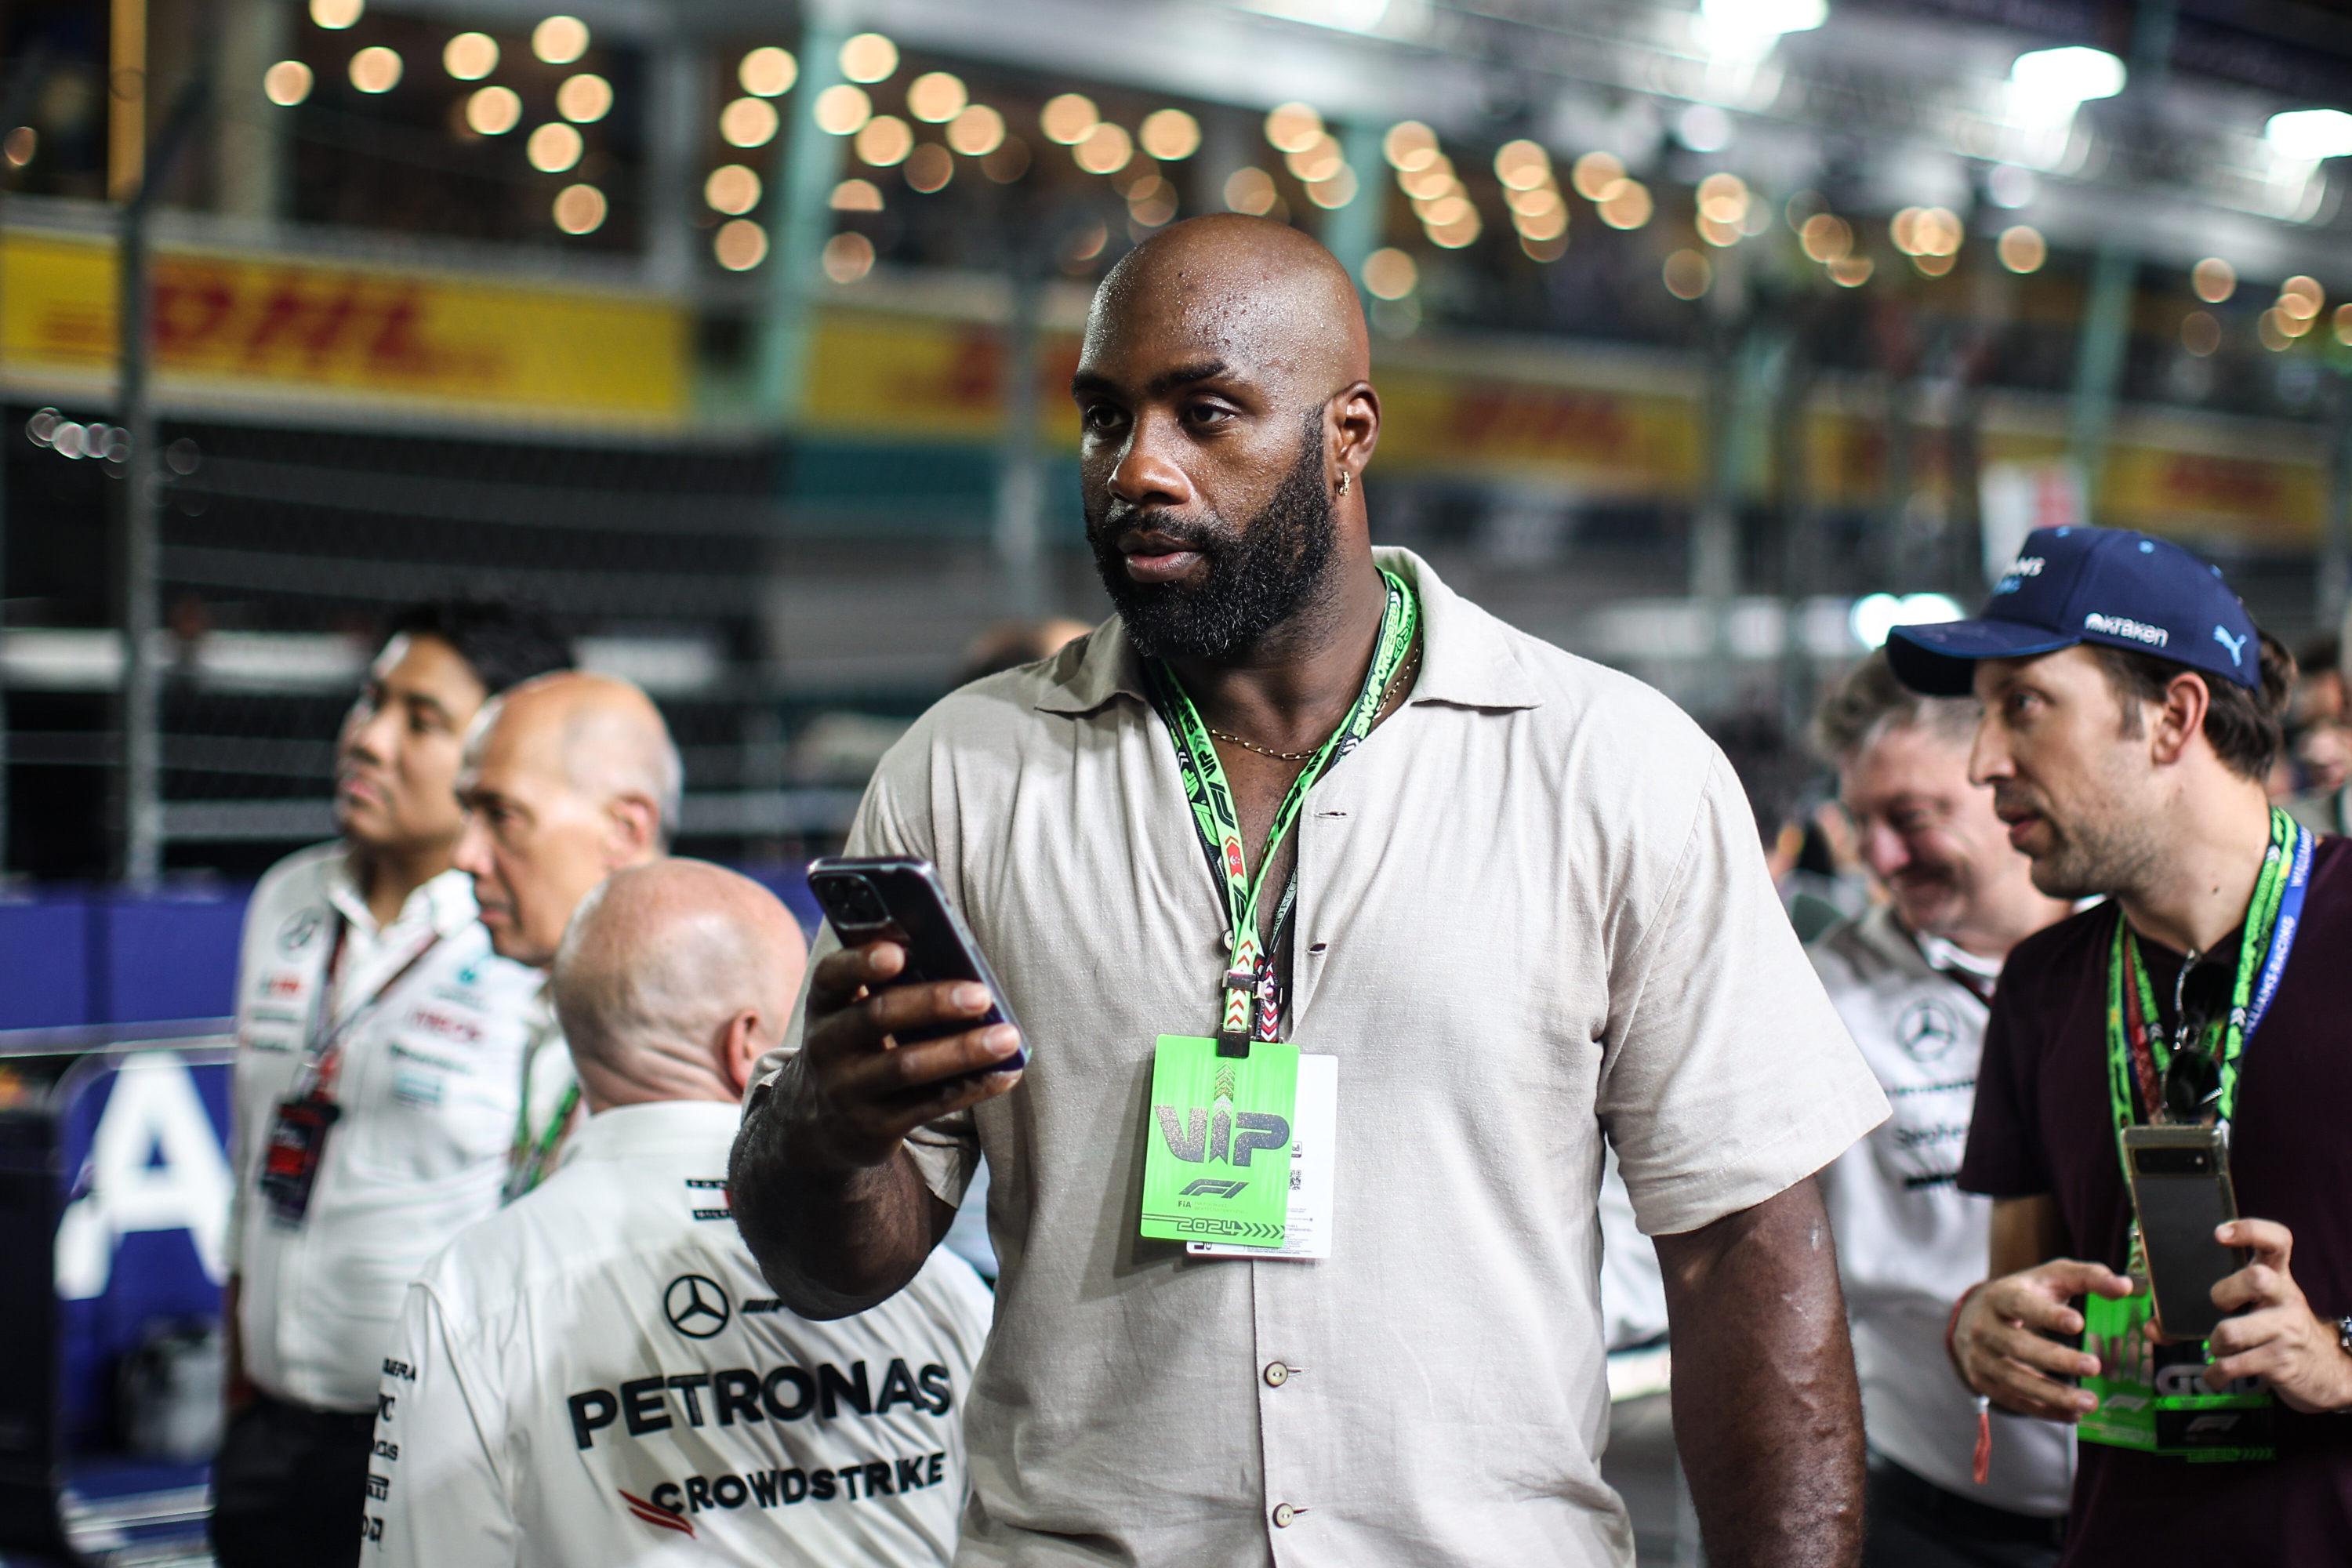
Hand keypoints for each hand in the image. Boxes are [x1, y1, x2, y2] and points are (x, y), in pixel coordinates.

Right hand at [783, 940, 1021, 1172]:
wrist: (823, 1124)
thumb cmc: (858, 1044)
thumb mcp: (853, 1013)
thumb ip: (890, 986)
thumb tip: (961, 961)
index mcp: (825, 1004)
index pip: (833, 974)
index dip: (863, 962)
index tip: (900, 952)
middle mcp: (827, 1046)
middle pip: (878, 1016)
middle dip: (933, 1003)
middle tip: (982, 996)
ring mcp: (848, 1089)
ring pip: (907, 1066)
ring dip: (963, 1050)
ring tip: (1008, 1037)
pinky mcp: (875, 1126)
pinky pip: (929, 1105)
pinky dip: (973, 1087)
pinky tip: (1006, 1073)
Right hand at [1951, 1259, 2134, 1421]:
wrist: (1976, 1318)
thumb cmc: (2025, 1295)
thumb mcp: (2051, 1278)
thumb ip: (2088, 1277)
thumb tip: (2125, 1286)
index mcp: (2001, 1297)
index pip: (2021, 1305)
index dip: (2047, 1315)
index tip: (2078, 1323)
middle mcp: (1986, 1328)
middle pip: (2018, 1346)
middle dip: (2057, 1359)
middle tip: (2094, 1366)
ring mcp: (1982, 1358)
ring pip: (2016, 1380)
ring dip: (2054, 1394)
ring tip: (2089, 1402)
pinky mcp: (1984, 1382)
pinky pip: (2015, 1401)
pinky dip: (2045, 1410)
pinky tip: (2073, 1413)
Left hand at [2204, 1219, 2351, 1412]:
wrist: (2325, 1370)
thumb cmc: (2274, 1328)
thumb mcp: (2256, 1307)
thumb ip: (2206, 1306)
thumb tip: (2152, 1326)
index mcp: (2278, 1275)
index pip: (2277, 1240)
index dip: (2250, 1230)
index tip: (2219, 1233)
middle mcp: (2285, 1297)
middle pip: (2256, 1278)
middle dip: (2224, 1292)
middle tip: (2219, 1306)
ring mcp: (2285, 1330)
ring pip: (2231, 1330)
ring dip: (2214, 1343)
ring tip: (2219, 1348)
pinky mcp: (2280, 1362)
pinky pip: (2231, 1365)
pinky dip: (2214, 1374)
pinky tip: (2215, 1376)